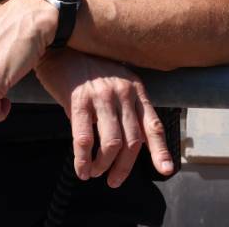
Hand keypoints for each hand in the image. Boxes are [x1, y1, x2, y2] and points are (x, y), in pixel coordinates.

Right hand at [35, 48, 174, 186]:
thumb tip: (136, 144)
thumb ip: (127, 111)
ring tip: (94, 173)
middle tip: (113, 181)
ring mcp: (102, 96)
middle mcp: (123, 92)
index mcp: (136, 90)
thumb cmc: (88, 71)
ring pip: (112, 143)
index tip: (167, 170)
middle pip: (133, 141)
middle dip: (124, 167)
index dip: (160, 150)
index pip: (153, 125)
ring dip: (104, 165)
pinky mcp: (79, 100)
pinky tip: (81, 169)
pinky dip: (83, 160)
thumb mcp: (116, 84)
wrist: (61, 46)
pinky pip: (84, 139)